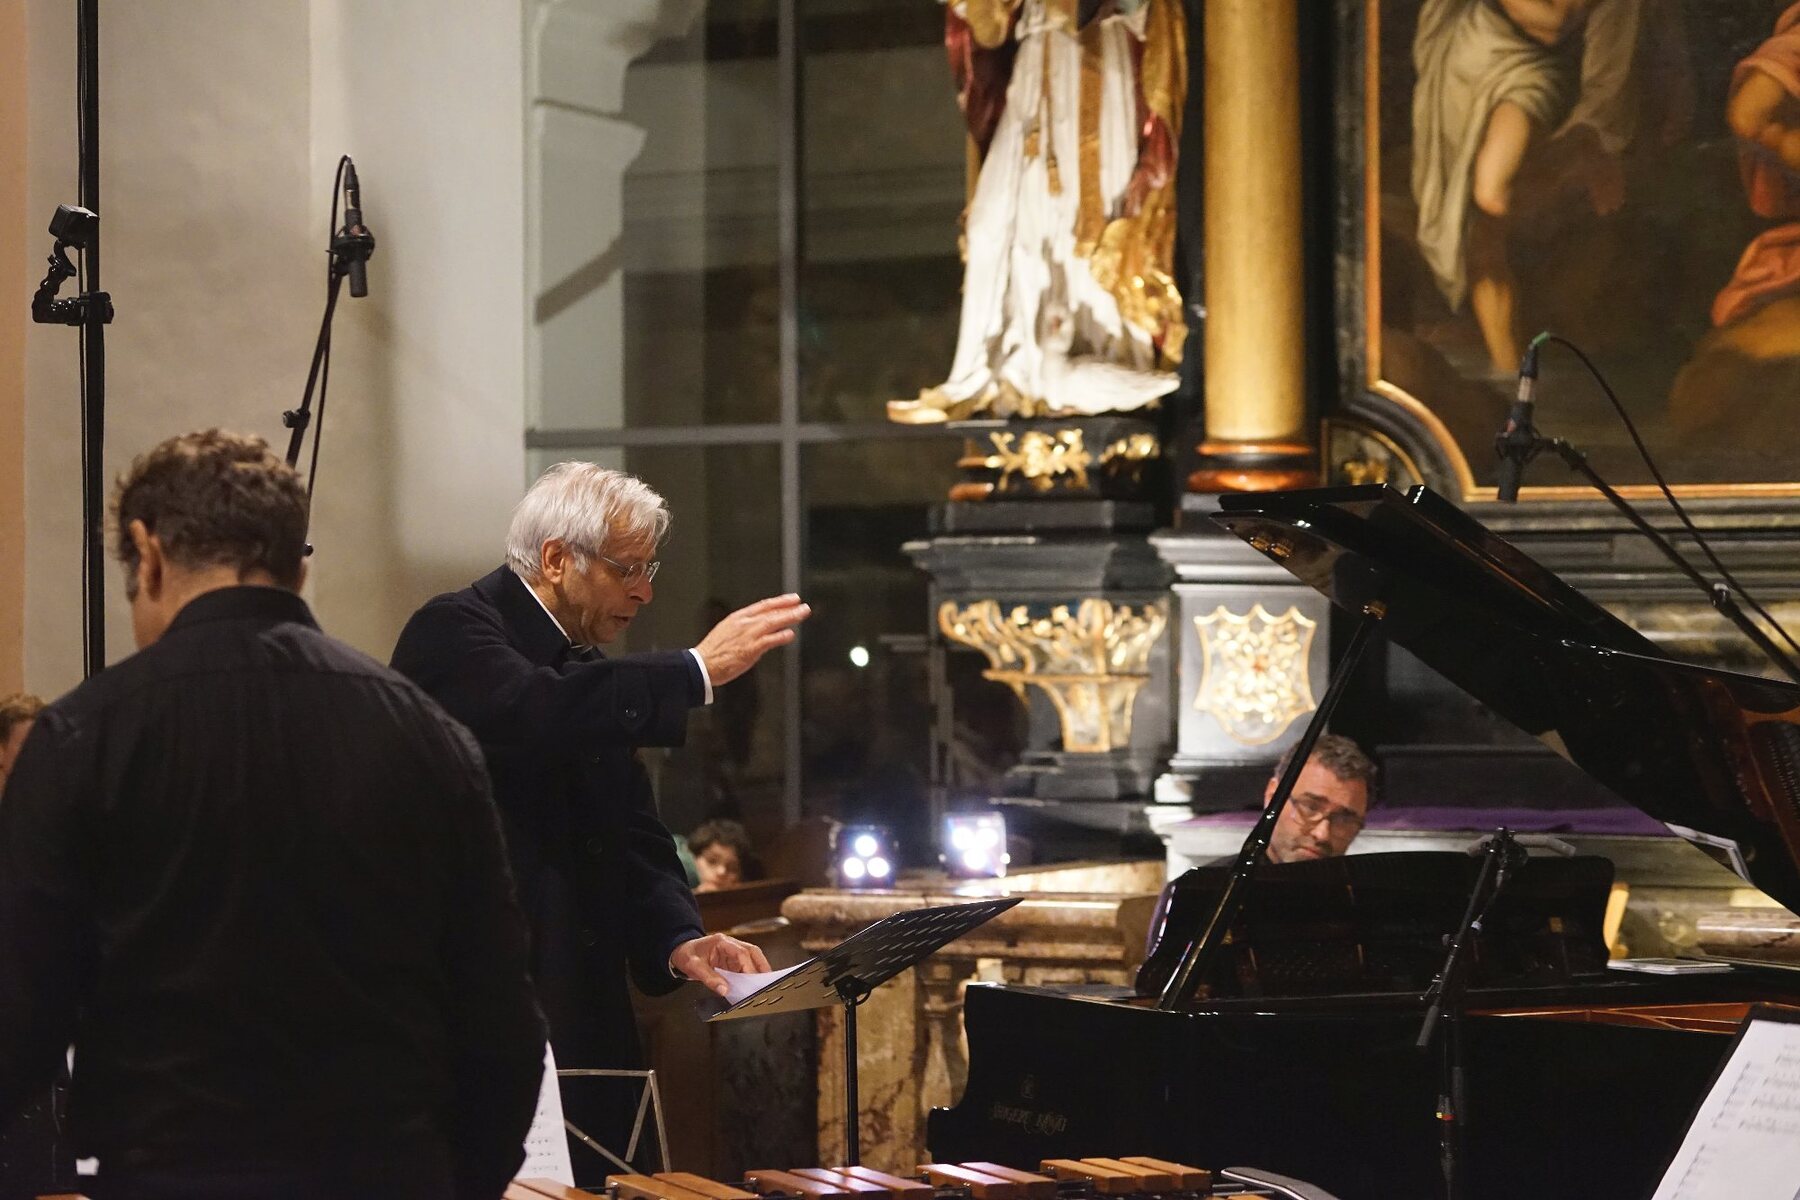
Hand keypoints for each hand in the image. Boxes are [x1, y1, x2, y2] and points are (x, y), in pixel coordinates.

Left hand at [670, 933, 771, 997]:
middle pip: (753, 952)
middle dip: (762, 966)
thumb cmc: (687, 955)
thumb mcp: (694, 967)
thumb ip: (709, 978)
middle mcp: (730, 945)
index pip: (741, 953)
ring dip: (758, 971)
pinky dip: (751, 975)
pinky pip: (745, 966)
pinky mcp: (732, 960)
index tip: (753, 981)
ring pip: (752, 958)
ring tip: (763, 985)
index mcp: (722, 942)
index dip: (749, 967)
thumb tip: (724, 990)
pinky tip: (752, 985)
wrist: (681, 951)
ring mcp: (732, 952)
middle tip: (767, 982)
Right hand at [694, 595, 810, 686]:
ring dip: (790, 617)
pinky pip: (769, 640)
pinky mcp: (750, 649)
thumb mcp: (727, 632)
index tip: (792, 599)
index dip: (779, 601)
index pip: (763, 606)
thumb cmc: (713, 652)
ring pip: (773, 622)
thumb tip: (758, 630)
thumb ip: (743, 629)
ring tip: (802, 613)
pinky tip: (790, 634)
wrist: (702, 665)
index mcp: (737, 618)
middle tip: (802, 605)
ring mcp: (748, 636)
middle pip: (770, 611)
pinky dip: (781, 636)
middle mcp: (744, 624)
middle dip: (788, 607)